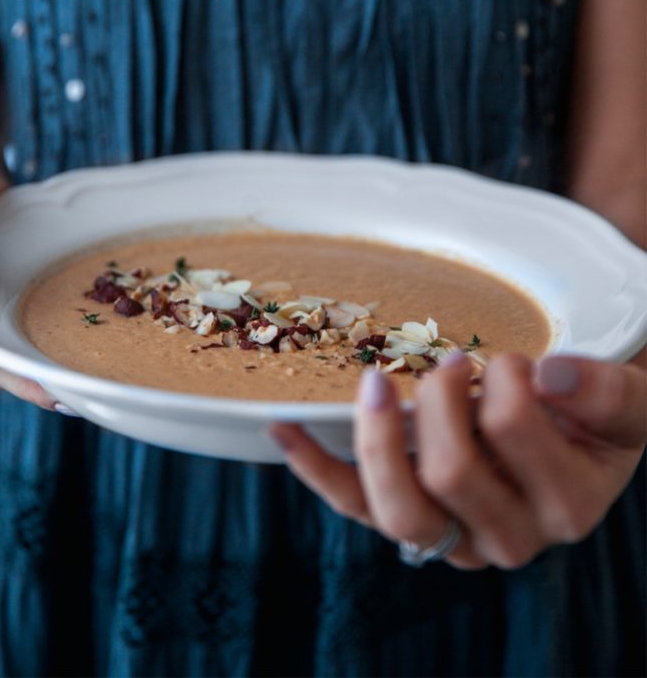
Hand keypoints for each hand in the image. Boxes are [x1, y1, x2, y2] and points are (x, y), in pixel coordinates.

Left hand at [271, 352, 646, 569]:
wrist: (579, 439)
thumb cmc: (595, 413)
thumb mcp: (624, 397)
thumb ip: (603, 390)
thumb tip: (549, 374)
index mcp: (567, 506)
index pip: (515, 434)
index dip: (504, 380)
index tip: (513, 359)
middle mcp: (508, 537)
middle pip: (449, 473)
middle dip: (439, 399)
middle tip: (455, 362)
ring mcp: (452, 537)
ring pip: (396, 509)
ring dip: (377, 433)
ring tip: (382, 379)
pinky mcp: (407, 523)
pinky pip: (352, 504)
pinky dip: (313, 465)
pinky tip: (283, 426)